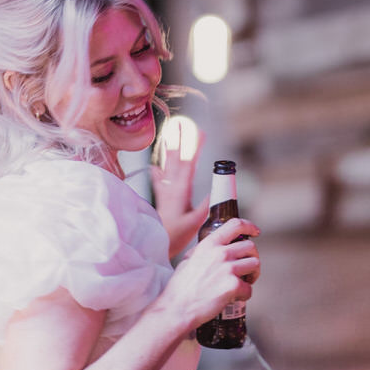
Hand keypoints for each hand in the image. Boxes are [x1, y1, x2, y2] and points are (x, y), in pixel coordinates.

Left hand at [152, 124, 209, 259]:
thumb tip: (215, 192)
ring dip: (169, 150)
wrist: (156, 244)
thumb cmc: (176, 235)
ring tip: (170, 136)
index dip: (194, 147)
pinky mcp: (161, 198)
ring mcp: (164, 192)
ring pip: (167, 166)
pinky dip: (158, 171)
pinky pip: (159, 180)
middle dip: (181, 141)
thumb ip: (205, 206)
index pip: (188, 164)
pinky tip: (154, 166)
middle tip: (183, 124)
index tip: (199, 133)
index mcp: (180, 191)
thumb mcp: (195, 222)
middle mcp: (170, 188)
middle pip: (176, 159)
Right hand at [158, 217, 259, 329]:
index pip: (235, 225)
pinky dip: (245, 295)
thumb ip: (204, 250)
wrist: (177, 308)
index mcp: (209, 245)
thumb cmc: (180, 288)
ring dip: (252, 275)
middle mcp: (220, 253)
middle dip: (252, 257)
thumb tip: (216, 247)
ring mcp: (228, 268)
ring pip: (255, 265)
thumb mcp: (188, 260)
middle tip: (248, 268)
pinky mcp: (233, 285)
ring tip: (243, 283)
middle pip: (250, 247)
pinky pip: (249, 288)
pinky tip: (235, 298)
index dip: (249, 226)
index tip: (255, 231)